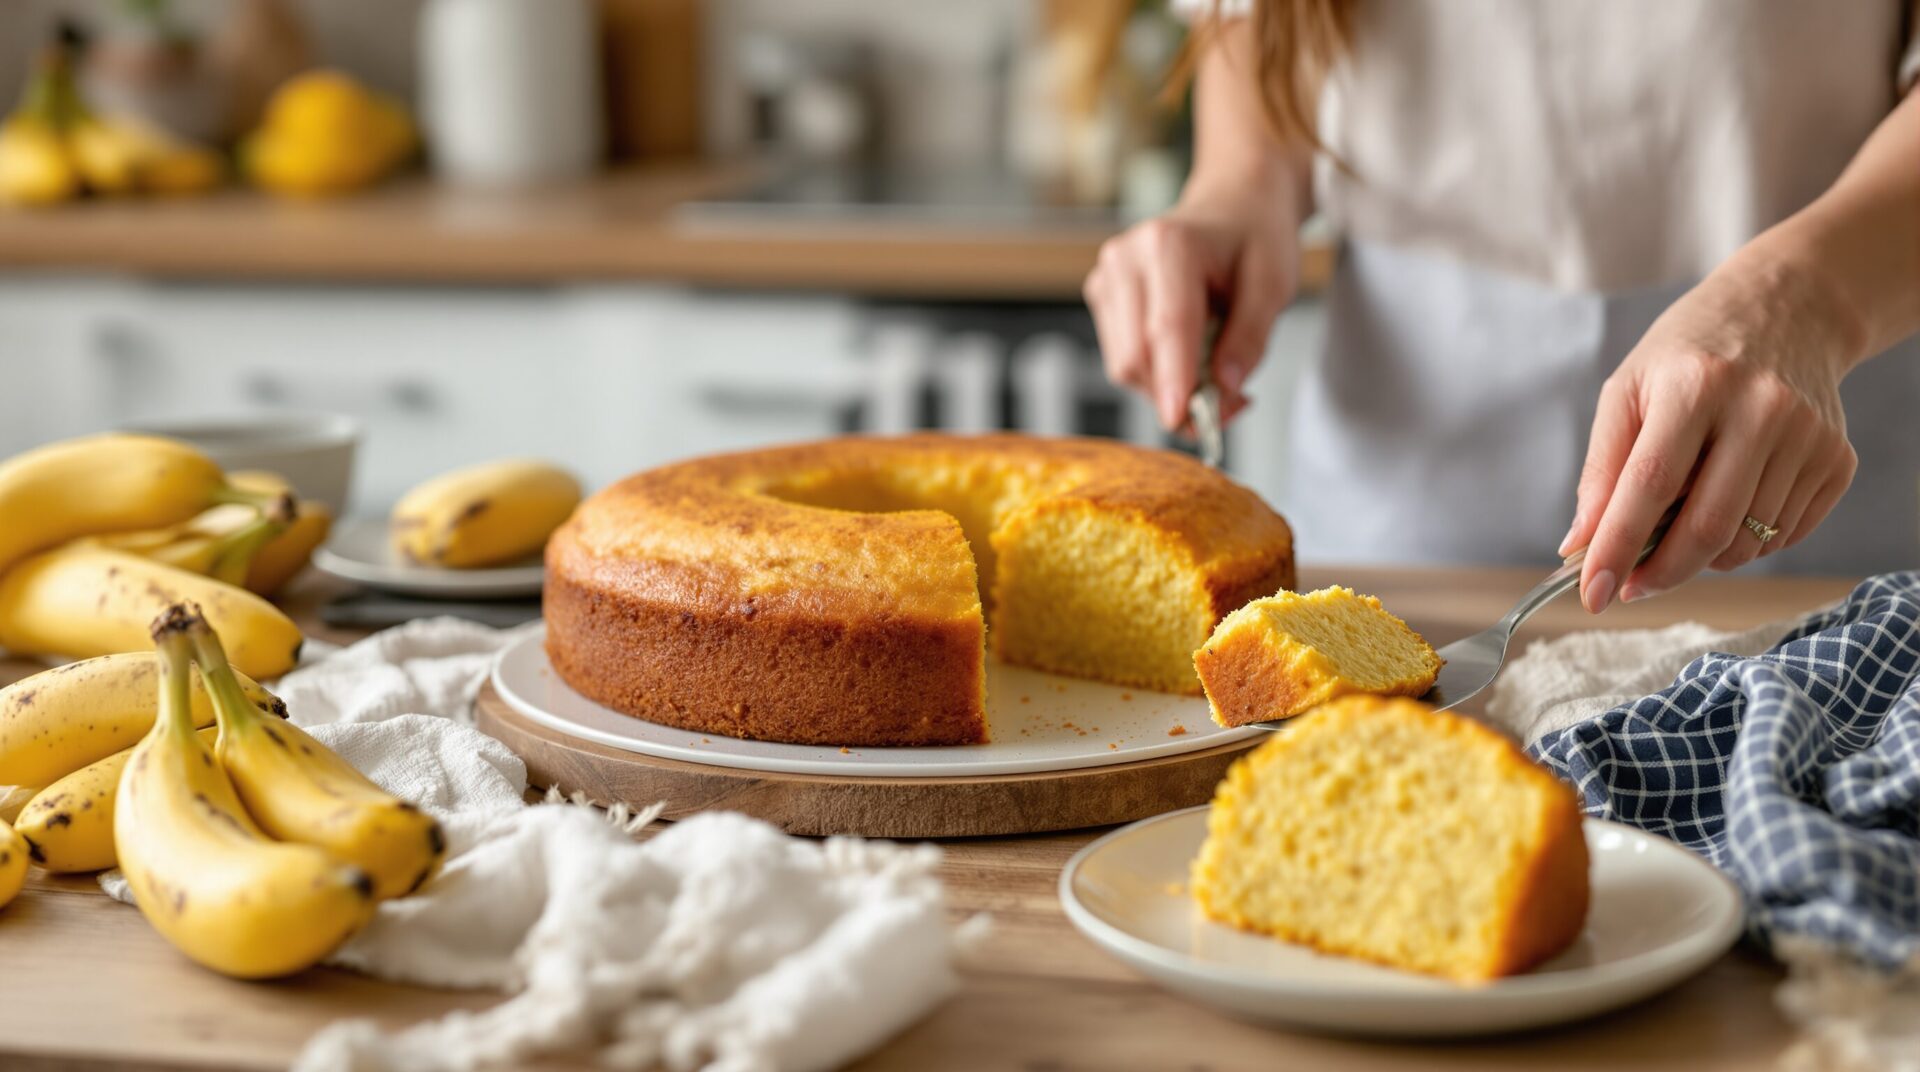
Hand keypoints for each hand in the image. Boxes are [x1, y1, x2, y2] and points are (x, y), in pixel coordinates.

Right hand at [1083, 185, 1300, 430]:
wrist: (1232, 206)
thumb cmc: (1254, 239)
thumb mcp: (1274, 284)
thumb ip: (1250, 338)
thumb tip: (1224, 388)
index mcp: (1170, 244)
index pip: (1167, 327)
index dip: (1173, 379)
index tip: (1180, 420)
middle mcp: (1127, 258)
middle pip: (1136, 355)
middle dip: (1177, 394)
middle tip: (1230, 406)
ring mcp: (1107, 277)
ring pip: (1125, 363)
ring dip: (1168, 388)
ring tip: (1215, 374)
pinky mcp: (1102, 296)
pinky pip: (1122, 356)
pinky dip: (1157, 374)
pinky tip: (1188, 357)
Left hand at [1561, 252, 1862, 611]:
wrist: (1787, 310)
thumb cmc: (1689, 355)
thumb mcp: (1628, 390)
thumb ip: (1601, 470)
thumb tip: (1579, 545)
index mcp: (1697, 385)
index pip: (1651, 486)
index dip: (1618, 547)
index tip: (1593, 594)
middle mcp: (1762, 409)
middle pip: (1708, 527)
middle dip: (1661, 573)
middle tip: (1632, 585)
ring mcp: (1809, 437)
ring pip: (1748, 542)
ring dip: (1702, 558)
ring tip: (1680, 526)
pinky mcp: (1838, 460)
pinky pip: (1783, 536)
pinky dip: (1744, 543)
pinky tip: (1727, 505)